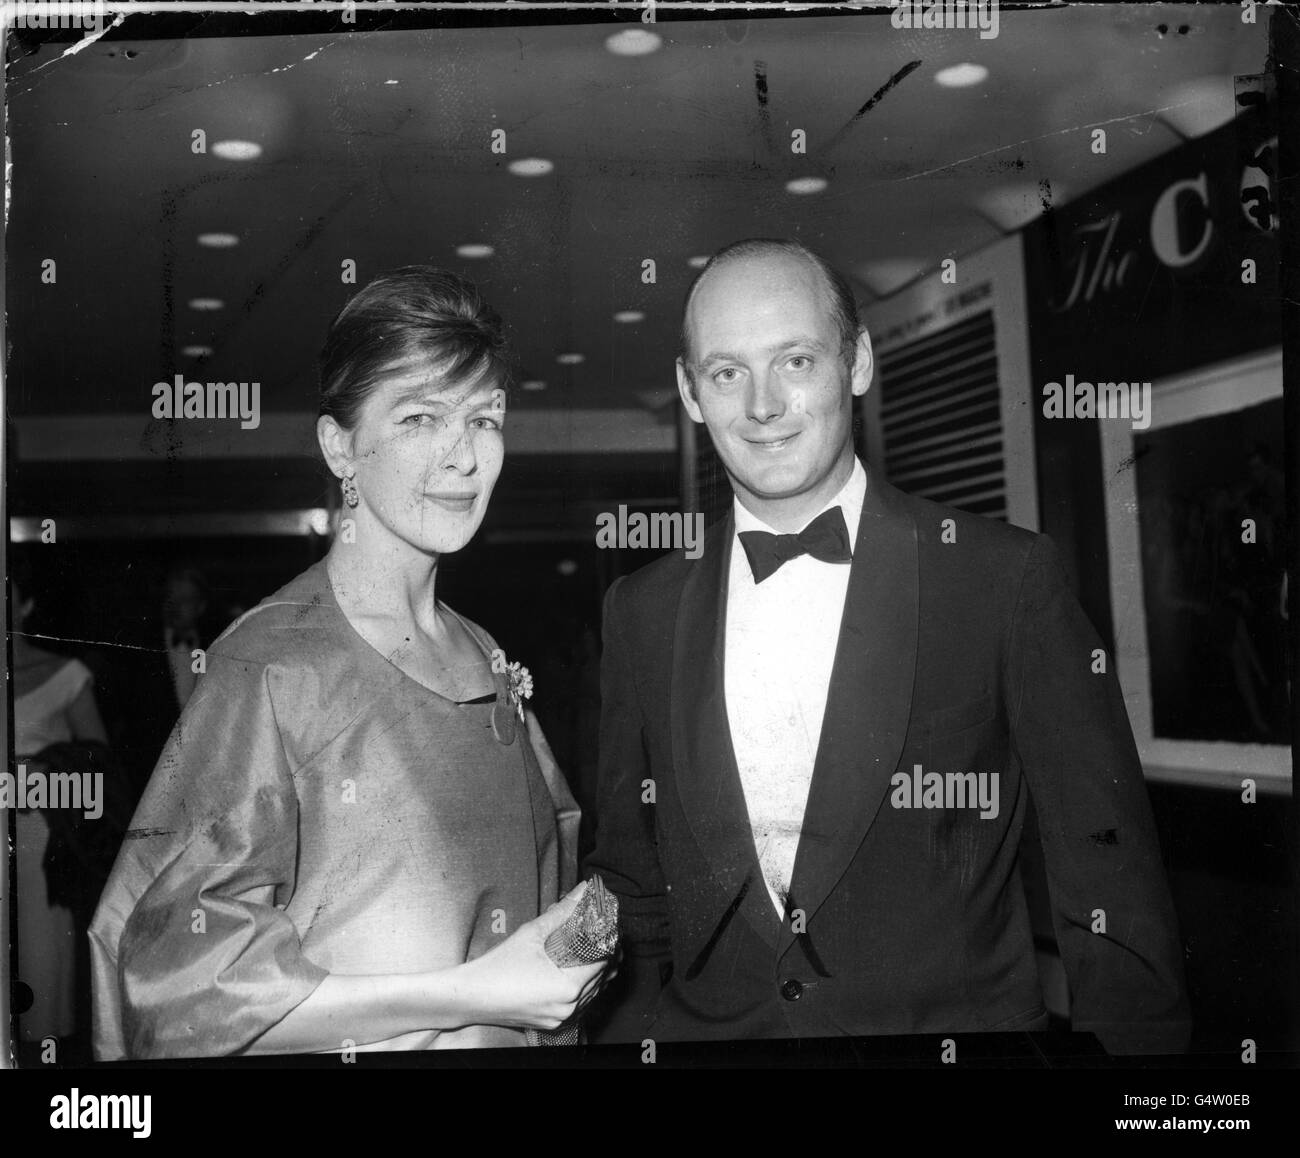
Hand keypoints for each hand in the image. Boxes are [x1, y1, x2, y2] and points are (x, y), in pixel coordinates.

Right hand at [453, 881, 618, 1030]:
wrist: (470, 997)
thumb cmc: (498, 966)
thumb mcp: (531, 934)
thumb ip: (562, 912)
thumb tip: (583, 891)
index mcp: (569, 987)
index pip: (604, 962)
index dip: (608, 942)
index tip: (605, 926)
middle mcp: (570, 1007)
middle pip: (601, 978)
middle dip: (603, 955)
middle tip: (599, 934)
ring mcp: (561, 1018)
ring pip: (592, 993)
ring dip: (594, 972)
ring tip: (589, 949)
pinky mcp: (552, 1023)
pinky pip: (578, 1004)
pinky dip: (581, 987)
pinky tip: (574, 970)